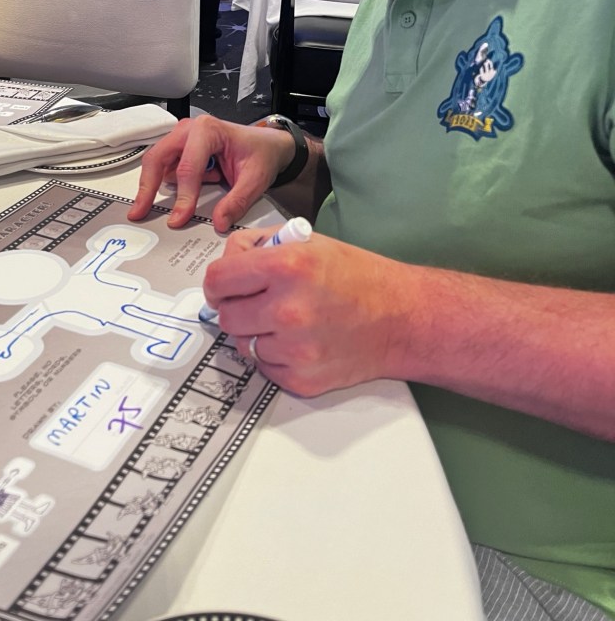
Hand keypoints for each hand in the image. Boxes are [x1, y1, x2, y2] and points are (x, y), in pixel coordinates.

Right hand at [127, 115, 298, 231]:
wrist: (267, 145)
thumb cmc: (261, 153)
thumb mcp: (256, 179)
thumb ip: (237, 201)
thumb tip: (219, 221)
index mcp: (208, 130)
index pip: (188, 168)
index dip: (182, 197)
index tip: (177, 219)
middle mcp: (189, 129)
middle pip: (157, 158)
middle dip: (146, 187)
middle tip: (139, 212)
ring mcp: (182, 137)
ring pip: (156, 162)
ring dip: (153, 186)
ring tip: (152, 208)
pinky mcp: (180, 148)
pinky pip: (164, 166)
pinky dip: (166, 184)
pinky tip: (181, 195)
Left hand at [203, 228, 411, 396]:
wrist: (403, 319)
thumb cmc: (358, 276)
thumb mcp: (309, 241)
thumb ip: (261, 245)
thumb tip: (228, 260)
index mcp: (287, 267)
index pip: (218, 278)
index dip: (218, 281)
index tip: (225, 284)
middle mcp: (287, 309)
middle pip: (225, 315)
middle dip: (236, 306)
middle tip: (257, 301)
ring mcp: (294, 349)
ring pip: (242, 344)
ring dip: (256, 332)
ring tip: (285, 320)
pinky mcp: (301, 379)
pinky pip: (263, 368)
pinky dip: (274, 356)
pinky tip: (299, 341)